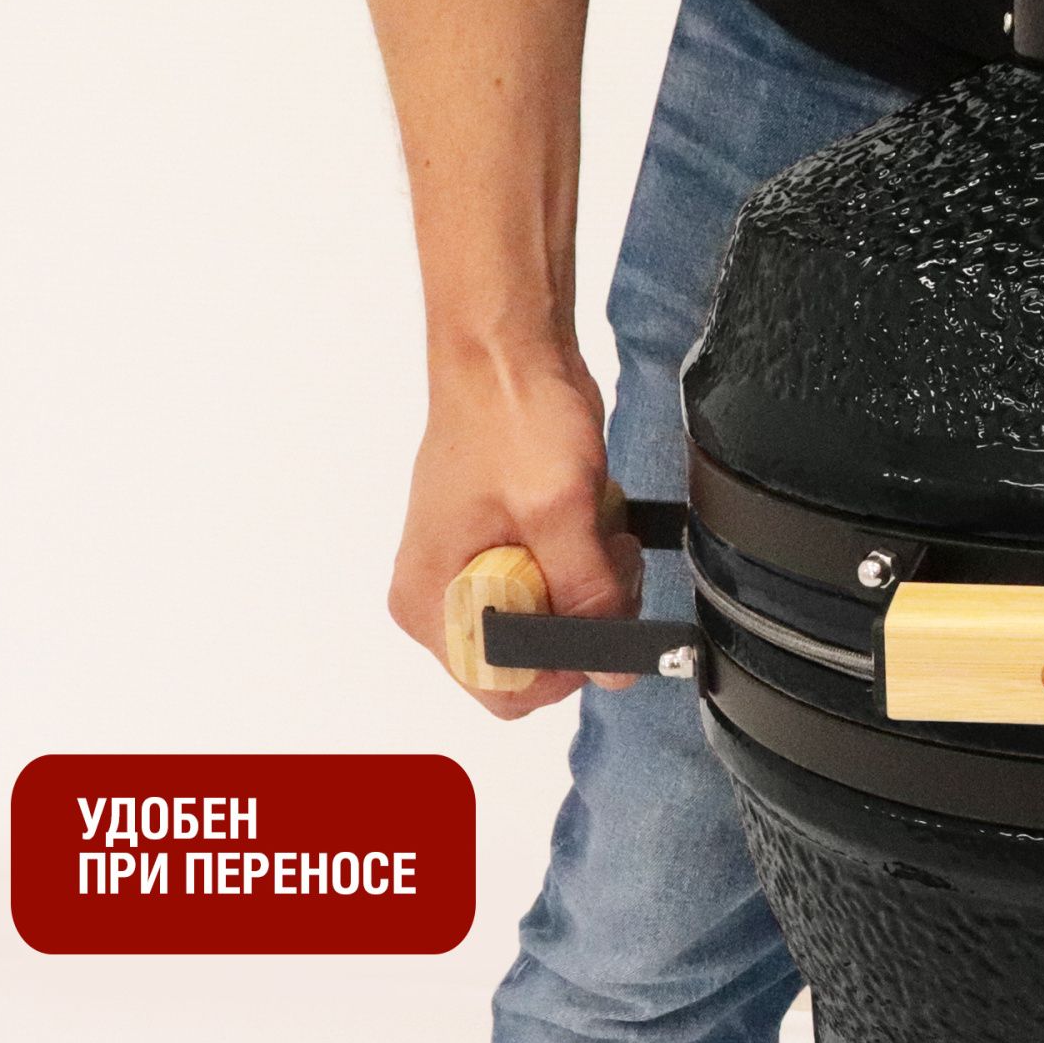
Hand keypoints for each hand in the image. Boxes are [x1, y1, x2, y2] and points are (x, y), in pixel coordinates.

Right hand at [387, 340, 641, 717]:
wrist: (509, 355)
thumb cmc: (511, 416)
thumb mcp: (560, 511)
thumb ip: (586, 596)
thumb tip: (611, 668)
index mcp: (432, 600)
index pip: (501, 687)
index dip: (564, 667)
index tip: (601, 620)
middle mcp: (444, 596)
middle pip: (533, 660)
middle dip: (585, 621)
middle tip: (607, 563)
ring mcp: (476, 573)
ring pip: (555, 623)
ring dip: (594, 588)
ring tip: (600, 532)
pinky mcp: (507, 548)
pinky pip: (560, 586)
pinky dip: (587, 563)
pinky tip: (592, 521)